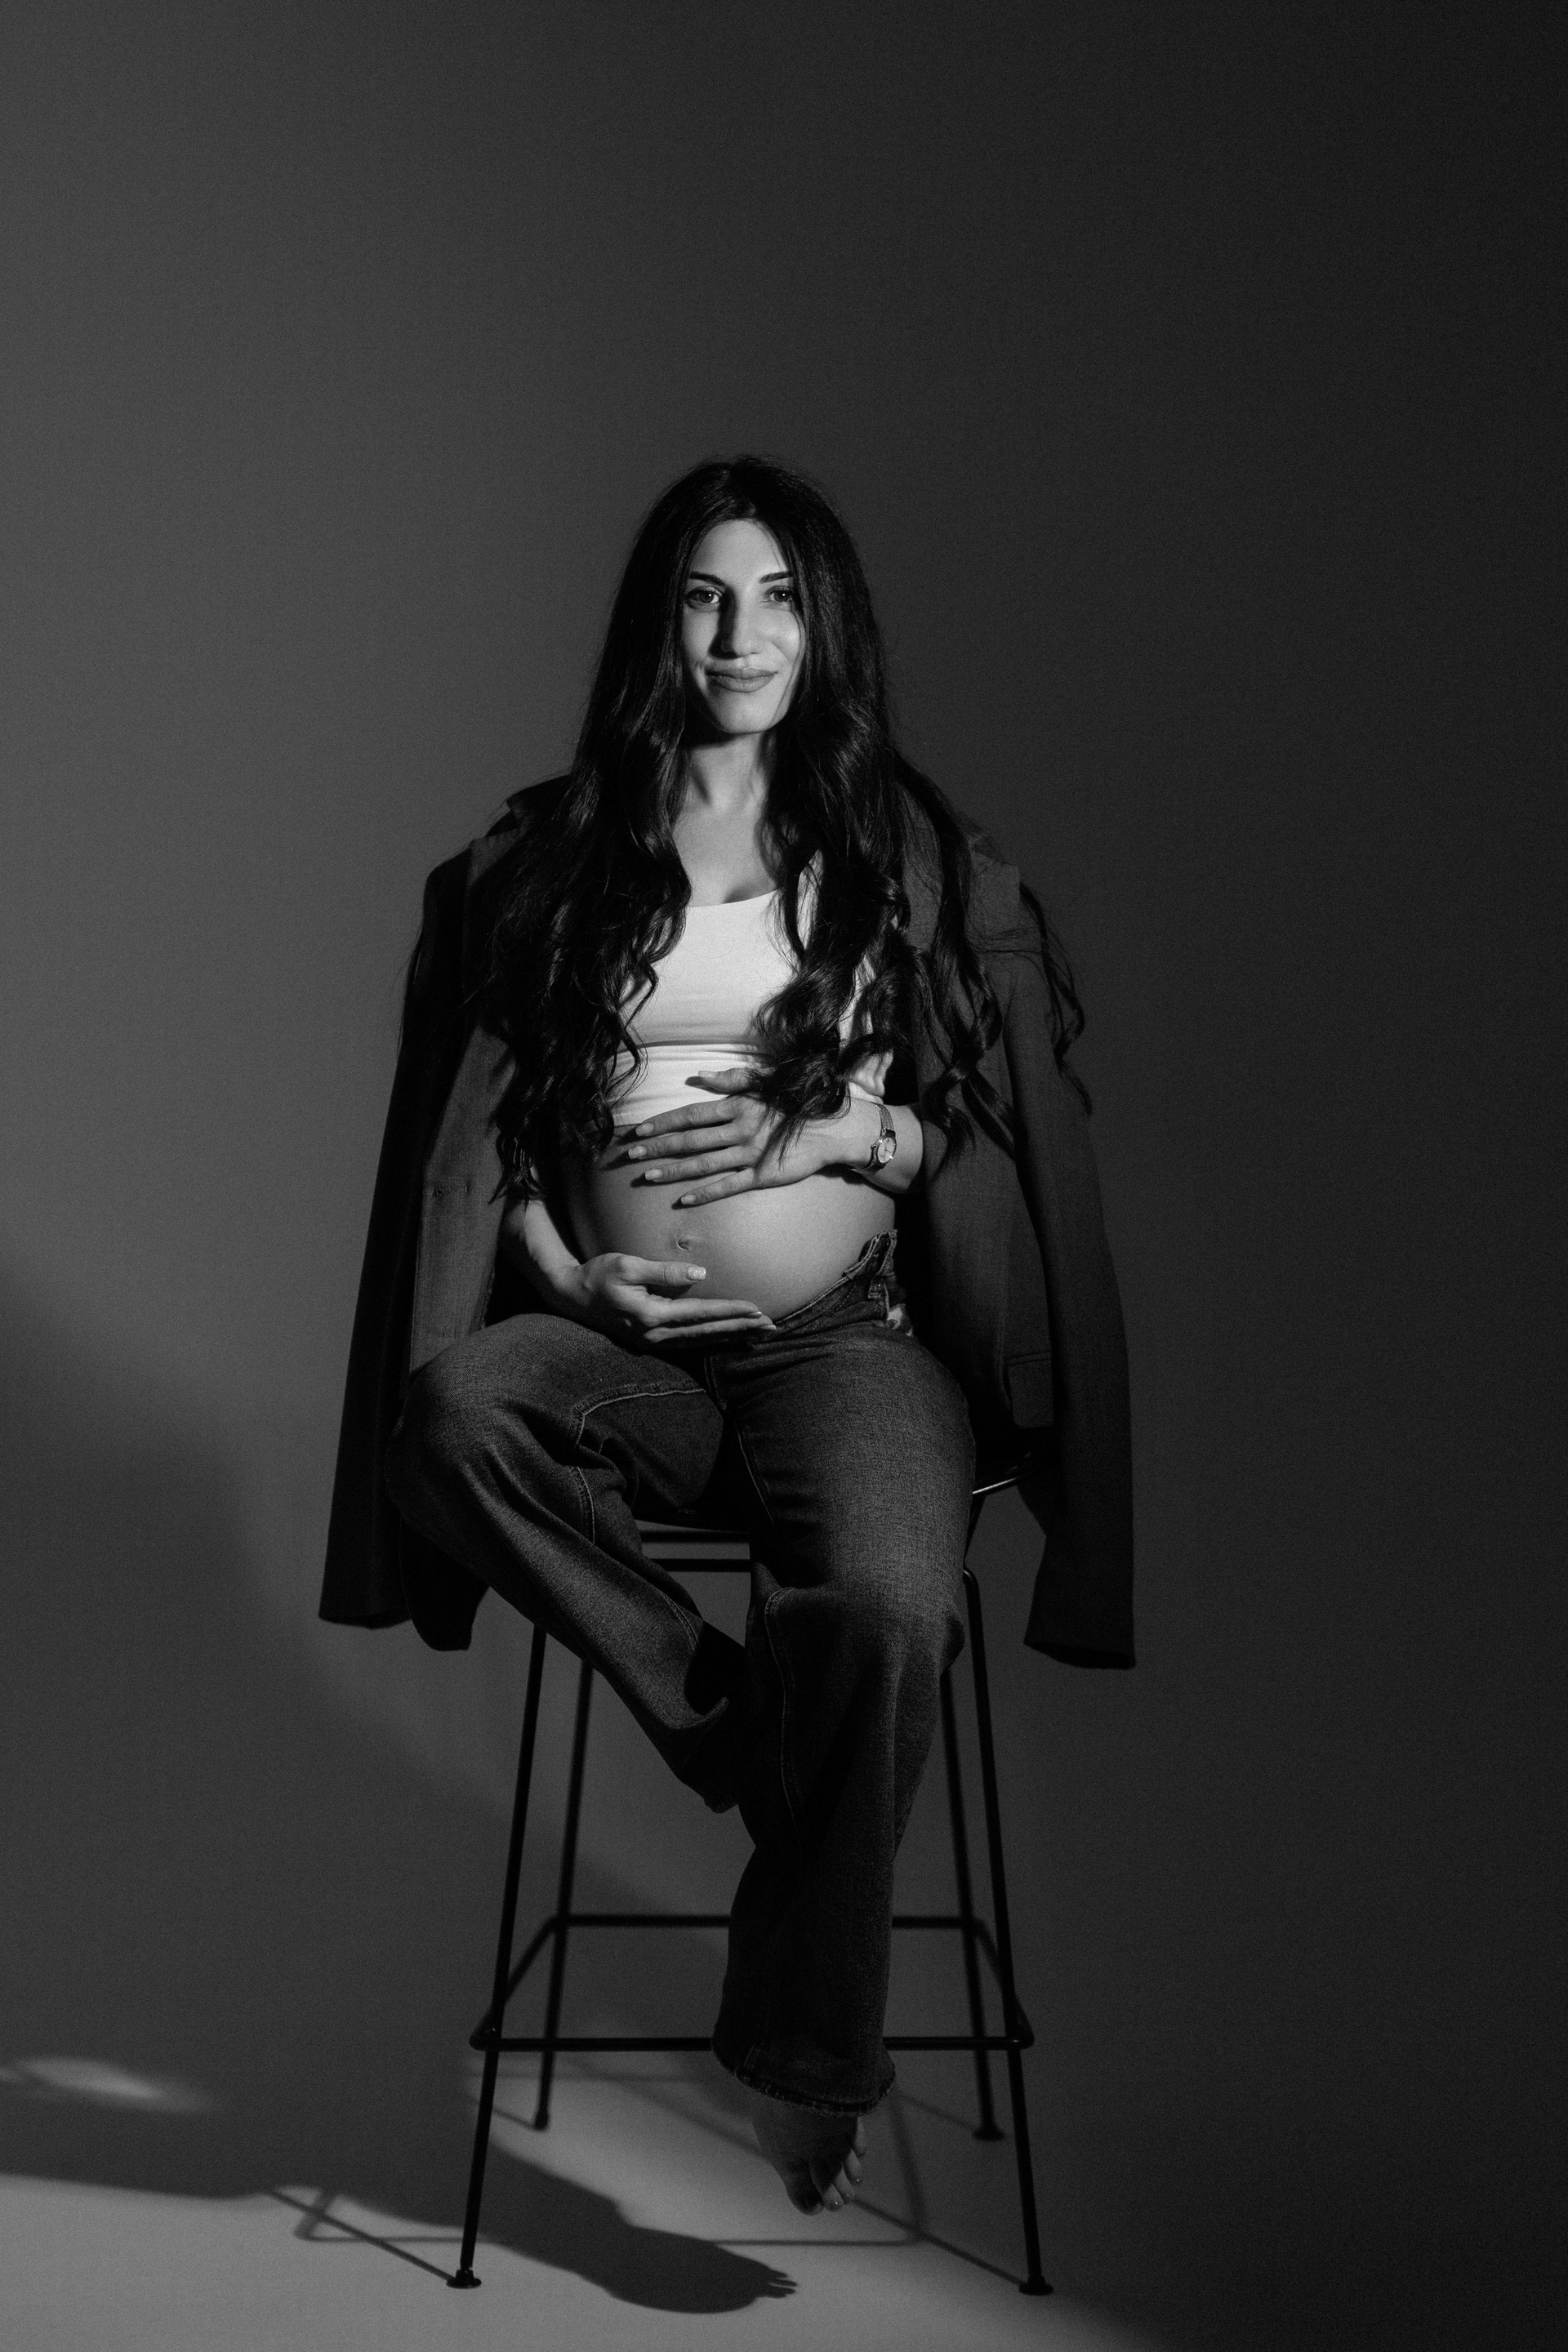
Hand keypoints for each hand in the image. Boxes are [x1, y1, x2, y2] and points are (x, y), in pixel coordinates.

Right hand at [561, 1251, 774, 1343]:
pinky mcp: (651, 1341)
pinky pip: (690, 1344)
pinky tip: (728, 1340)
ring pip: (701, 1342)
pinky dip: (713, 1341)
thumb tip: (700, 1274)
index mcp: (652, 1315)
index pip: (702, 1313)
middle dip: (741, 1329)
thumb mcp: (627, 1265)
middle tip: (773, 1327)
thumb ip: (664, 1271)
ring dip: (732, 1338)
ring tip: (759, 1335)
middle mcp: (656, 1335)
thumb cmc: (598, 1275)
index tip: (759, 1308)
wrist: (571, 1296)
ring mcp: (653, 1342)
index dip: (732, 1311)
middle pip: (708, 1333)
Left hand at [623, 1067, 848, 1205]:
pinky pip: (728, 1185)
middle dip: (657, 1147)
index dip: (663, 1123)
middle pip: (690, 1140)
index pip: (691, 1115)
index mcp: (737, 1105)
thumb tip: (698, 1076)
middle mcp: (739, 1130)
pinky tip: (684, 1200)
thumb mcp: (765, 1082)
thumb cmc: (797, 1102)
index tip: (639, 1130)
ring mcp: (750, 1154)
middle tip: (630, 1155)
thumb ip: (731, 1079)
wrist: (833, 1128)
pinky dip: (705, 1193)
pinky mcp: (762, 1176)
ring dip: (673, 1171)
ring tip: (647, 1176)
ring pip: (703, 1164)